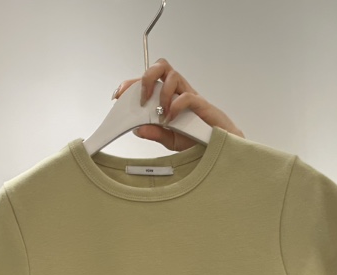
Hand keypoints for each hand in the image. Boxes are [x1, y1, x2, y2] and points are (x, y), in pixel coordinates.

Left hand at [112, 58, 243, 150]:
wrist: (218, 145)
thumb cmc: (196, 139)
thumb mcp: (169, 140)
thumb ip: (154, 133)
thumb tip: (138, 129)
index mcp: (168, 97)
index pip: (148, 81)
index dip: (131, 83)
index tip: (118, 95)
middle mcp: (178, 91)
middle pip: (161, 67)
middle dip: (145, 78)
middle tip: (141, 99)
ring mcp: (190, 95)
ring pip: (173, 75)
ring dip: (162, 92)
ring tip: (160, 112)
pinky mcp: (201, 104)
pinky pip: (186, 96)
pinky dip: (175, 106)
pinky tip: (171, 120)